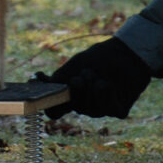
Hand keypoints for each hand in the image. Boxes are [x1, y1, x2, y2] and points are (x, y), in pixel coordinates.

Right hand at [37, 37, 152, 118]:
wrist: (126, 51)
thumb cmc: (99, 58)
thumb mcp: (73, 66)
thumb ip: (57, 79)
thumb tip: (36, 83)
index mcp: (70, 96)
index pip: (54, 111)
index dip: (50, 105)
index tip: (53, 91)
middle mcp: (84, 106)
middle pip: (74, 107)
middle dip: (79, 87)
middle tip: (86, 72)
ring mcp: (101, 110)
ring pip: (91, 109)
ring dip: (94, 87)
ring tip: (98, 74)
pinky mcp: (118, 110)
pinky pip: (108, 109)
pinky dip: (106, 93)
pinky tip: (107, 83)